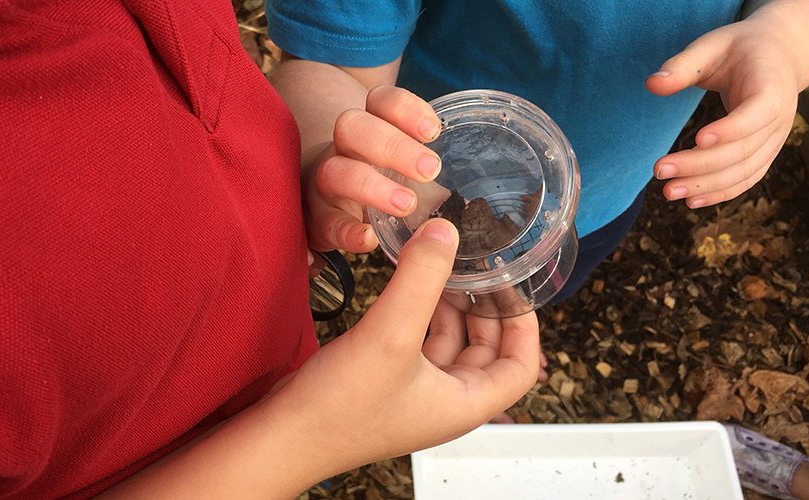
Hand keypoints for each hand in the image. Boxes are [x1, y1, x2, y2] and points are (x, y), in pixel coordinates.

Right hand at [271, 218, 541, 472]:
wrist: (283, 436)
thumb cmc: (338, 409)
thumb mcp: (390, 334)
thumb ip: (421, 279)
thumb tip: (446, 232)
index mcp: (463, 403)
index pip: (522, 367)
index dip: (525, 326)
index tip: (513, 287)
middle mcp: (445, 401)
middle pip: (488, 352)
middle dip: (485, 310)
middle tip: (478, 270)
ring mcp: (415, 393)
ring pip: (450, 345)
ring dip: (451, 308)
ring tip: (441, 269)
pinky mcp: (387, 383)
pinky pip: (418, 344)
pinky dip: (420, 314)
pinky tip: (406, 288)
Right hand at [302, 85, 442, 252]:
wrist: (327, 205)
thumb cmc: (379, 181)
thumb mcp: (401, 164)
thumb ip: (428, 163)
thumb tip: (483, 174)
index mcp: (367, 129)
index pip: (378, 101)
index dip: (404, 109)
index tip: (434, 131)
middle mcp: (342, 149)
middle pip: (352, 127)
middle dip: (393, 145)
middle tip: (430, 169)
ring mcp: (326, 183)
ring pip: (335, 171)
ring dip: (371, 185)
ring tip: (406, 204)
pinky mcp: (319, 220)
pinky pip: (326, 222)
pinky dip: (347, 230)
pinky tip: (369, 238)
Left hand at [645, 14, 800, 207]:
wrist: (776, 58)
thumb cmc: (740, 50)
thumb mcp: (712, 46)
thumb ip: (683, 65)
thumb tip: (651, 84)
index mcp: (771, 87)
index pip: (758, 112)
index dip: (731, 129)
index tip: (697, 139)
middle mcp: (779, 119)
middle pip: (743, 150)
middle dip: (701, 165)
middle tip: (660, 170)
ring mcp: (773, 140)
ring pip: (744, 171)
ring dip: (706, 186)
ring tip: (668, 191)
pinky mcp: (764, 154)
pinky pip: (746, 179)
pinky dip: (720, 192)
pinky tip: (691, 201)